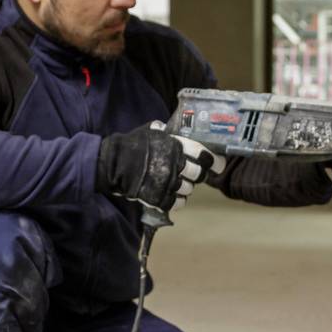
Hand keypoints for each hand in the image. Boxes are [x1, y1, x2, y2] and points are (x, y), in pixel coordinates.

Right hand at [97, 121, 225, 213]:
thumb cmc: (131, 145)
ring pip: (189, 189)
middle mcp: (176, 164)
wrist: (113, 164)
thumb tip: (167, 128)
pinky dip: (178, 200)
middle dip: (199, 174)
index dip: (214, 161)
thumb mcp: (149, 132)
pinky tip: (172, 195)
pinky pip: (179, 203)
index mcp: (176, 146)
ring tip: (178, 183)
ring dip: (186, 187)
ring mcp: (168, 182)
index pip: (204, 155)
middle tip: (195, 174)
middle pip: (199, 174)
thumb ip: (163, 132)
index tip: (218, 164)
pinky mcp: (160, 198)